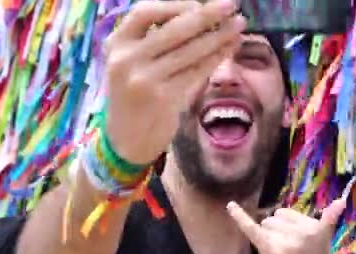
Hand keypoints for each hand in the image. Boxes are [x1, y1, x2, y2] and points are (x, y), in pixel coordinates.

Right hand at [102, 0, 245, 164]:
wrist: (126, 138)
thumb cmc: (134, 94)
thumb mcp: (131, 62)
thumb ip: (153, 38)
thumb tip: (200, 13)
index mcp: (116, 44)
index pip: (144, 12)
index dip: (175, 5)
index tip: (200, 3)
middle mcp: (127, 59)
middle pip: (174, 29)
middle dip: (207, 15)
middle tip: (232, 4)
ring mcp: (145, 80)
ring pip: (190, 51)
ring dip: (219, 36)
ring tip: (239, 26)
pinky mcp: (164, 98)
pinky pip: (196, 72)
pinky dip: (216, 57)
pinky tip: (229, 48)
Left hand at [227, 199, 345, 253]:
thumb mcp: (323, 245)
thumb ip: (327, 222)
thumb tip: (340, 200)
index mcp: (318, 229)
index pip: (291, 214)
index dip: (288, 226)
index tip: (292, 243)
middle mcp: (305, 231)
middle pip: (277, 216)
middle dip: (278, 230)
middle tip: (287, 252)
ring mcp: (287, 240)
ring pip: (266, 222)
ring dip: (268, 236)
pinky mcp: (271, 248)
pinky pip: (252, 227)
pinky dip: (239, 216)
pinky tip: (230, 205)